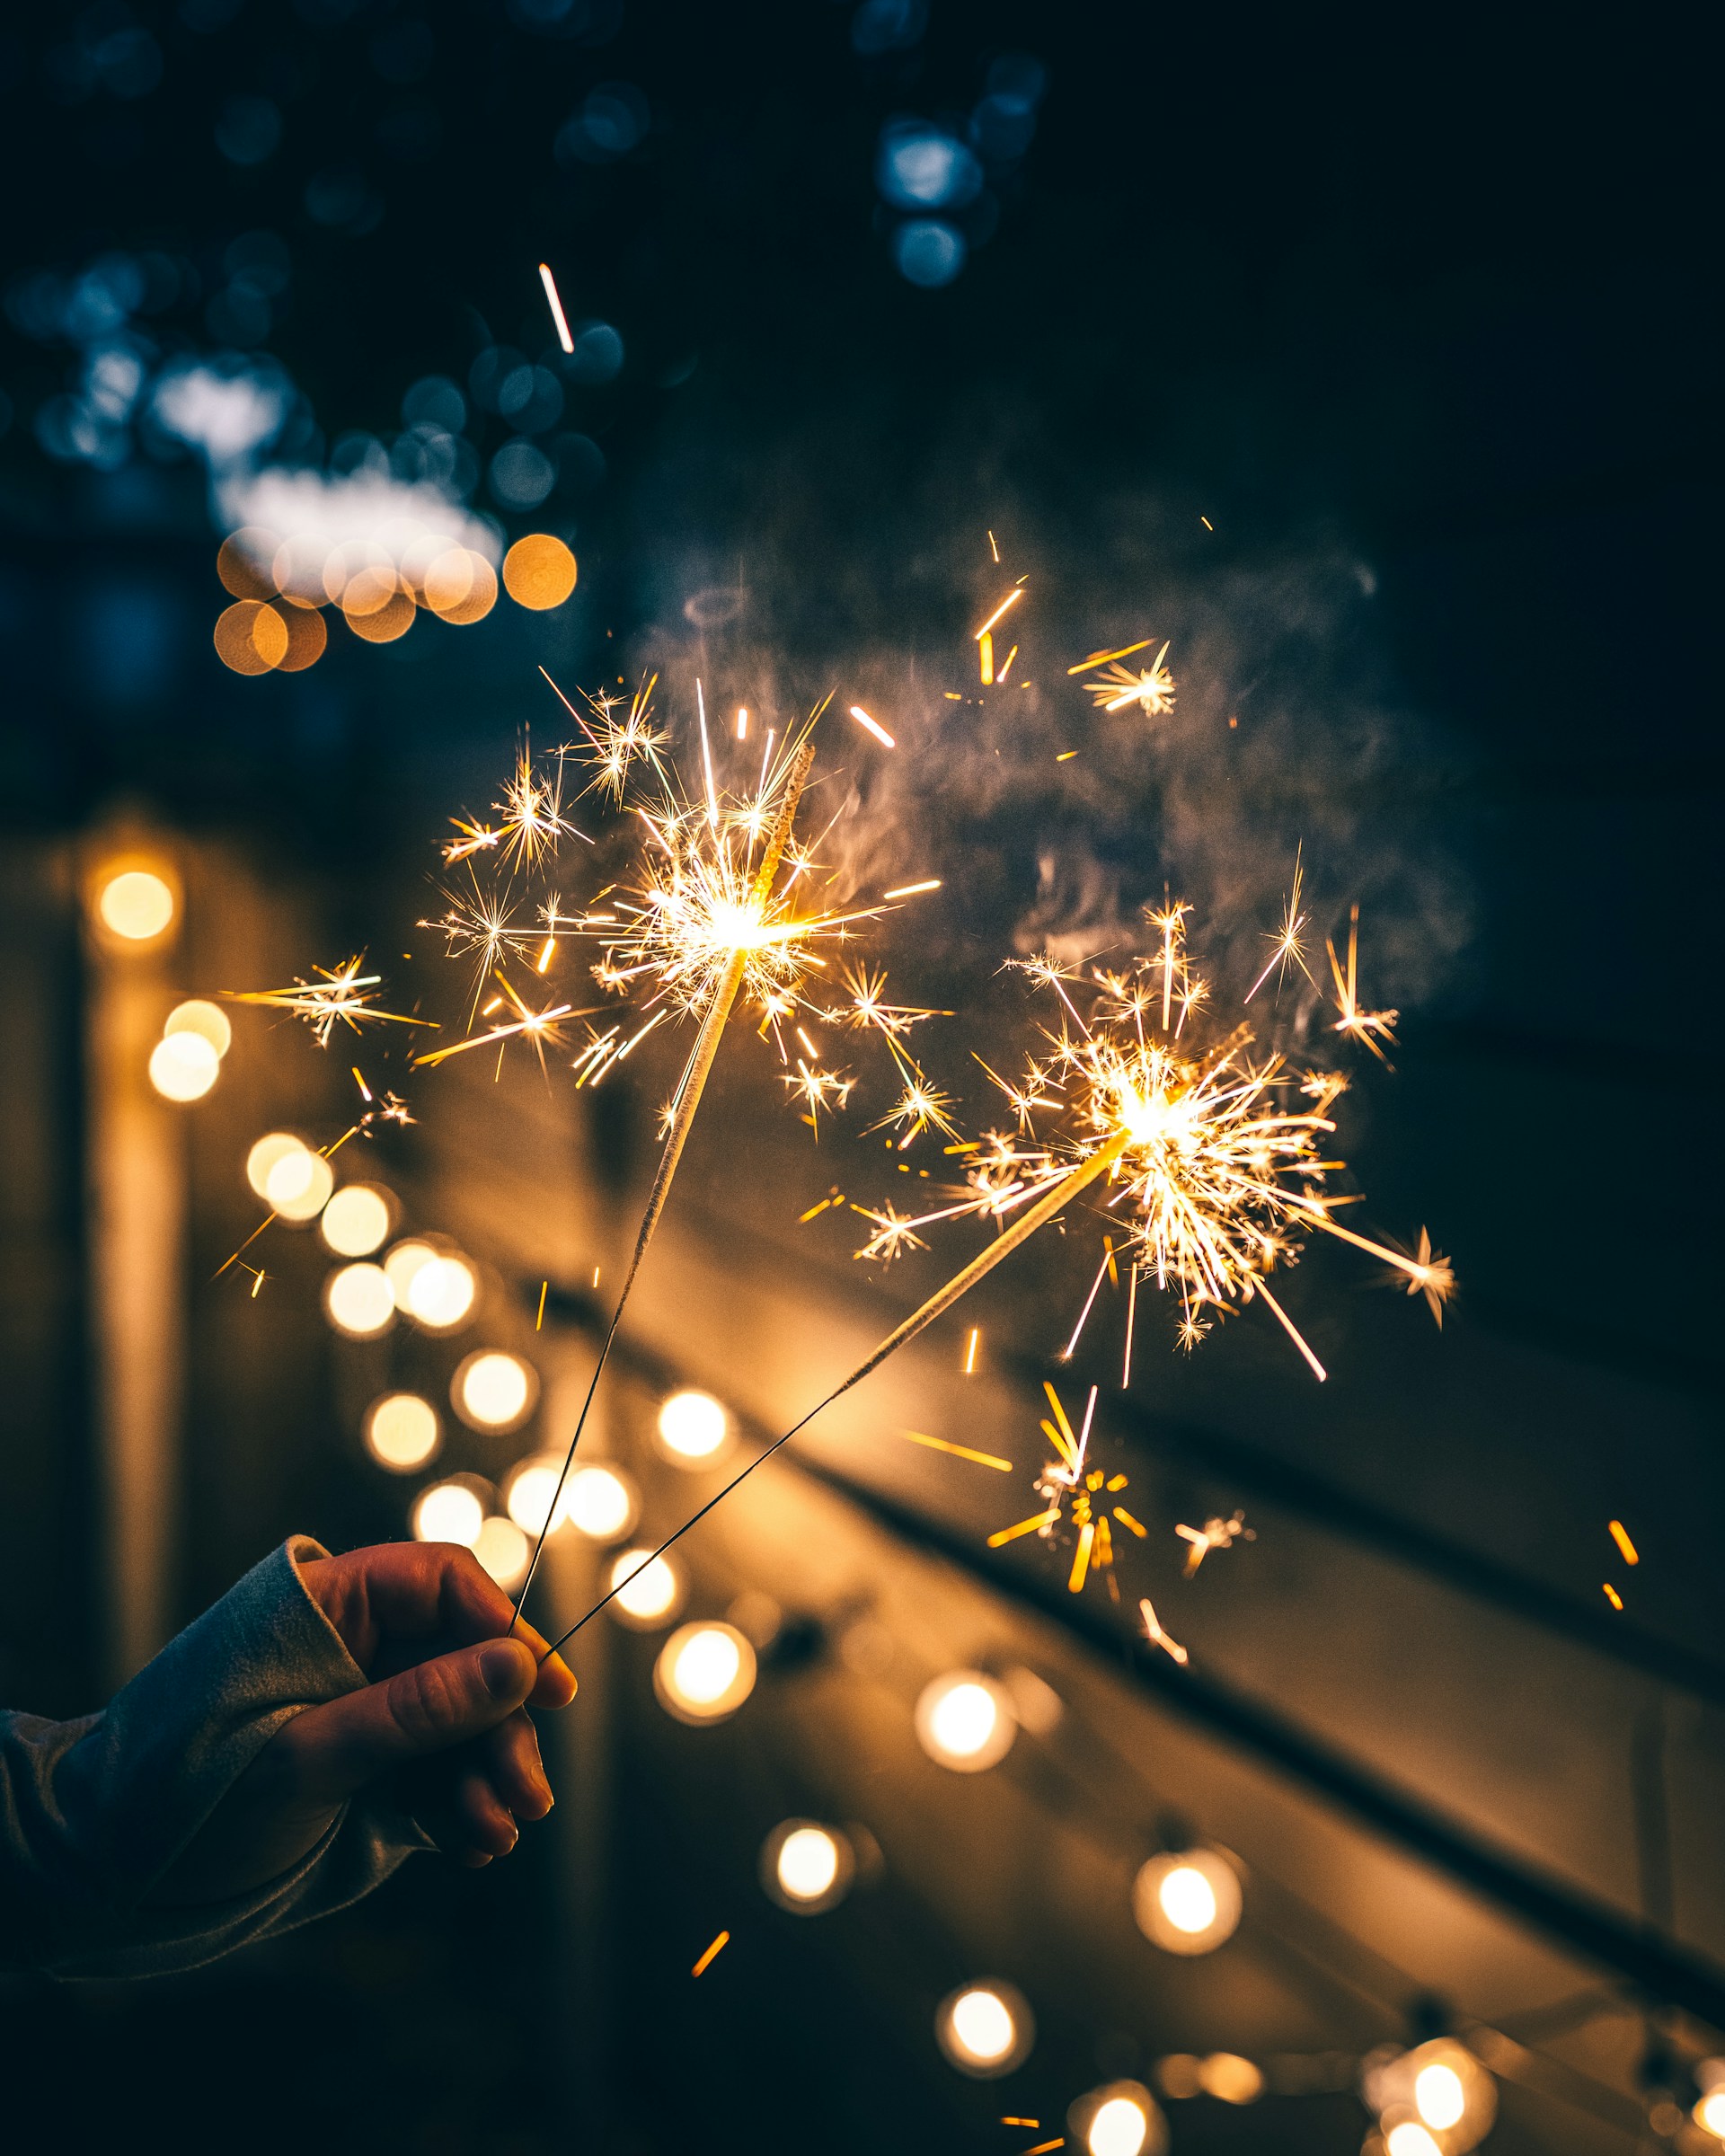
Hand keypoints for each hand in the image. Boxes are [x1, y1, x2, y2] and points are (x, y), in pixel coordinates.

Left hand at [152, 1542, 575, 1904]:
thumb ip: (414, 1710)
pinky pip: (438, 1774)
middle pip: (465, 1660)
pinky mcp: (368, 1771)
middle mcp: (354, 1650)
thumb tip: (515, 1666)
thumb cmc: (188, 1799)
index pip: (440, 1585)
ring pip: (461, 1724)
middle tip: (526, 1795)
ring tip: (495, 1835)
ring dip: (487, 1776)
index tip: (547, 1689)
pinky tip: (476, 1845)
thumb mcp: (308, 1756)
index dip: (501, 1628)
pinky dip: (462, 1808)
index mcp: (326, 1608)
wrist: (114, 1882)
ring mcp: (363, 1710)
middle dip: (500, 1729)